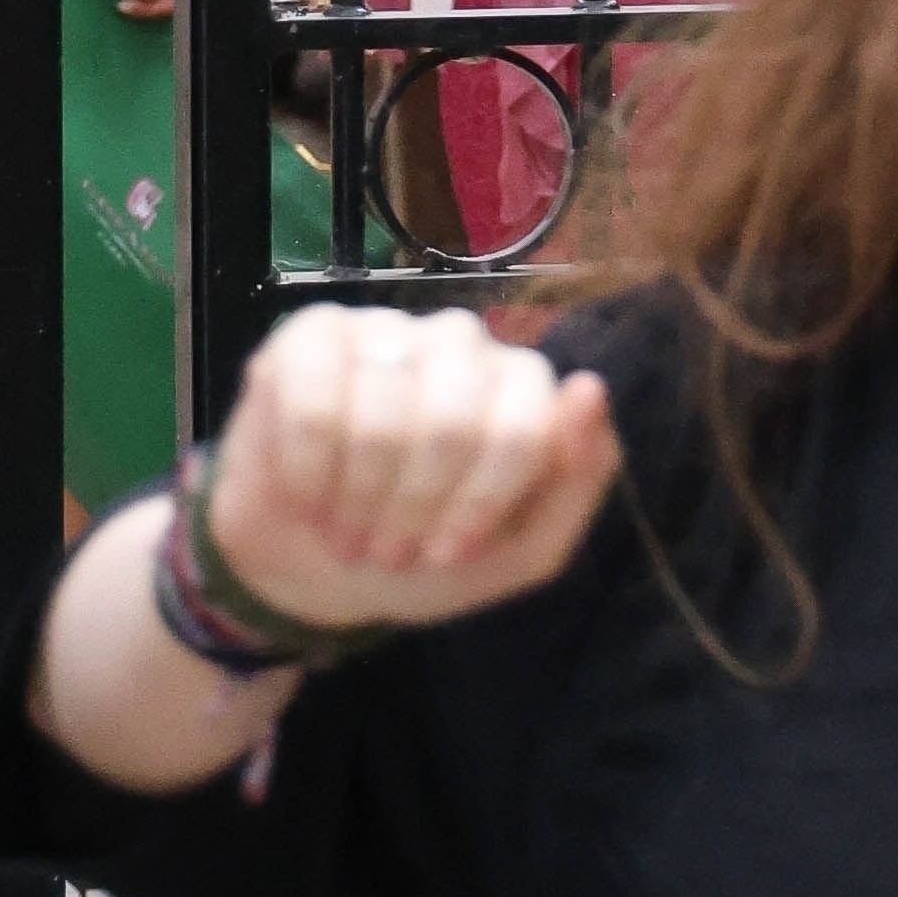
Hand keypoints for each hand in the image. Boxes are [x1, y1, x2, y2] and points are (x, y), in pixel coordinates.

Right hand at [205, 304, 618, 631]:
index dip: (479, 503)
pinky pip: (314, 401)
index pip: (522, 426)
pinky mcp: (310, 336)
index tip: (447, 552)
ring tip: (349, 533)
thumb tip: (589, 388)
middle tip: (390, 550)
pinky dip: (308, 470)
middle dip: (414, 508)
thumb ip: (577, 479)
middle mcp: (458, 343)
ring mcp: (384, 330)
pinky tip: (308, 496)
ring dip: (359, 497)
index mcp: (518, 386)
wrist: (316, 566)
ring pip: (381, 413)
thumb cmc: (427, 555)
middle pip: (451, 421)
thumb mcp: (523, 549)